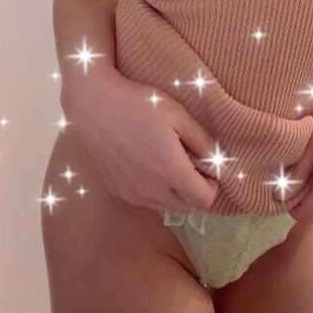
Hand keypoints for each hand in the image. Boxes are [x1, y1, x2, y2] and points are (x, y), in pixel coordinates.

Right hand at [61, 66, 219, 212]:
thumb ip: (201, 140)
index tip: (208, 166)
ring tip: (172, 163)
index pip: (204, 200)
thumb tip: (217, 159)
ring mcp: (132, 194)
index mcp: (171, 171)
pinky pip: (147, 201)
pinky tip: (151, 165)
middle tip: (193, 164)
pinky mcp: (118, 191)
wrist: (95, 105)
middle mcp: (151, 190)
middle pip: (188, 208)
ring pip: (167, 207)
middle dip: (197, 191)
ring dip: (177, 193)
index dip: (212, 185)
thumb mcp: (178, 114)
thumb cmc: (140, 104)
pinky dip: (157, 191)